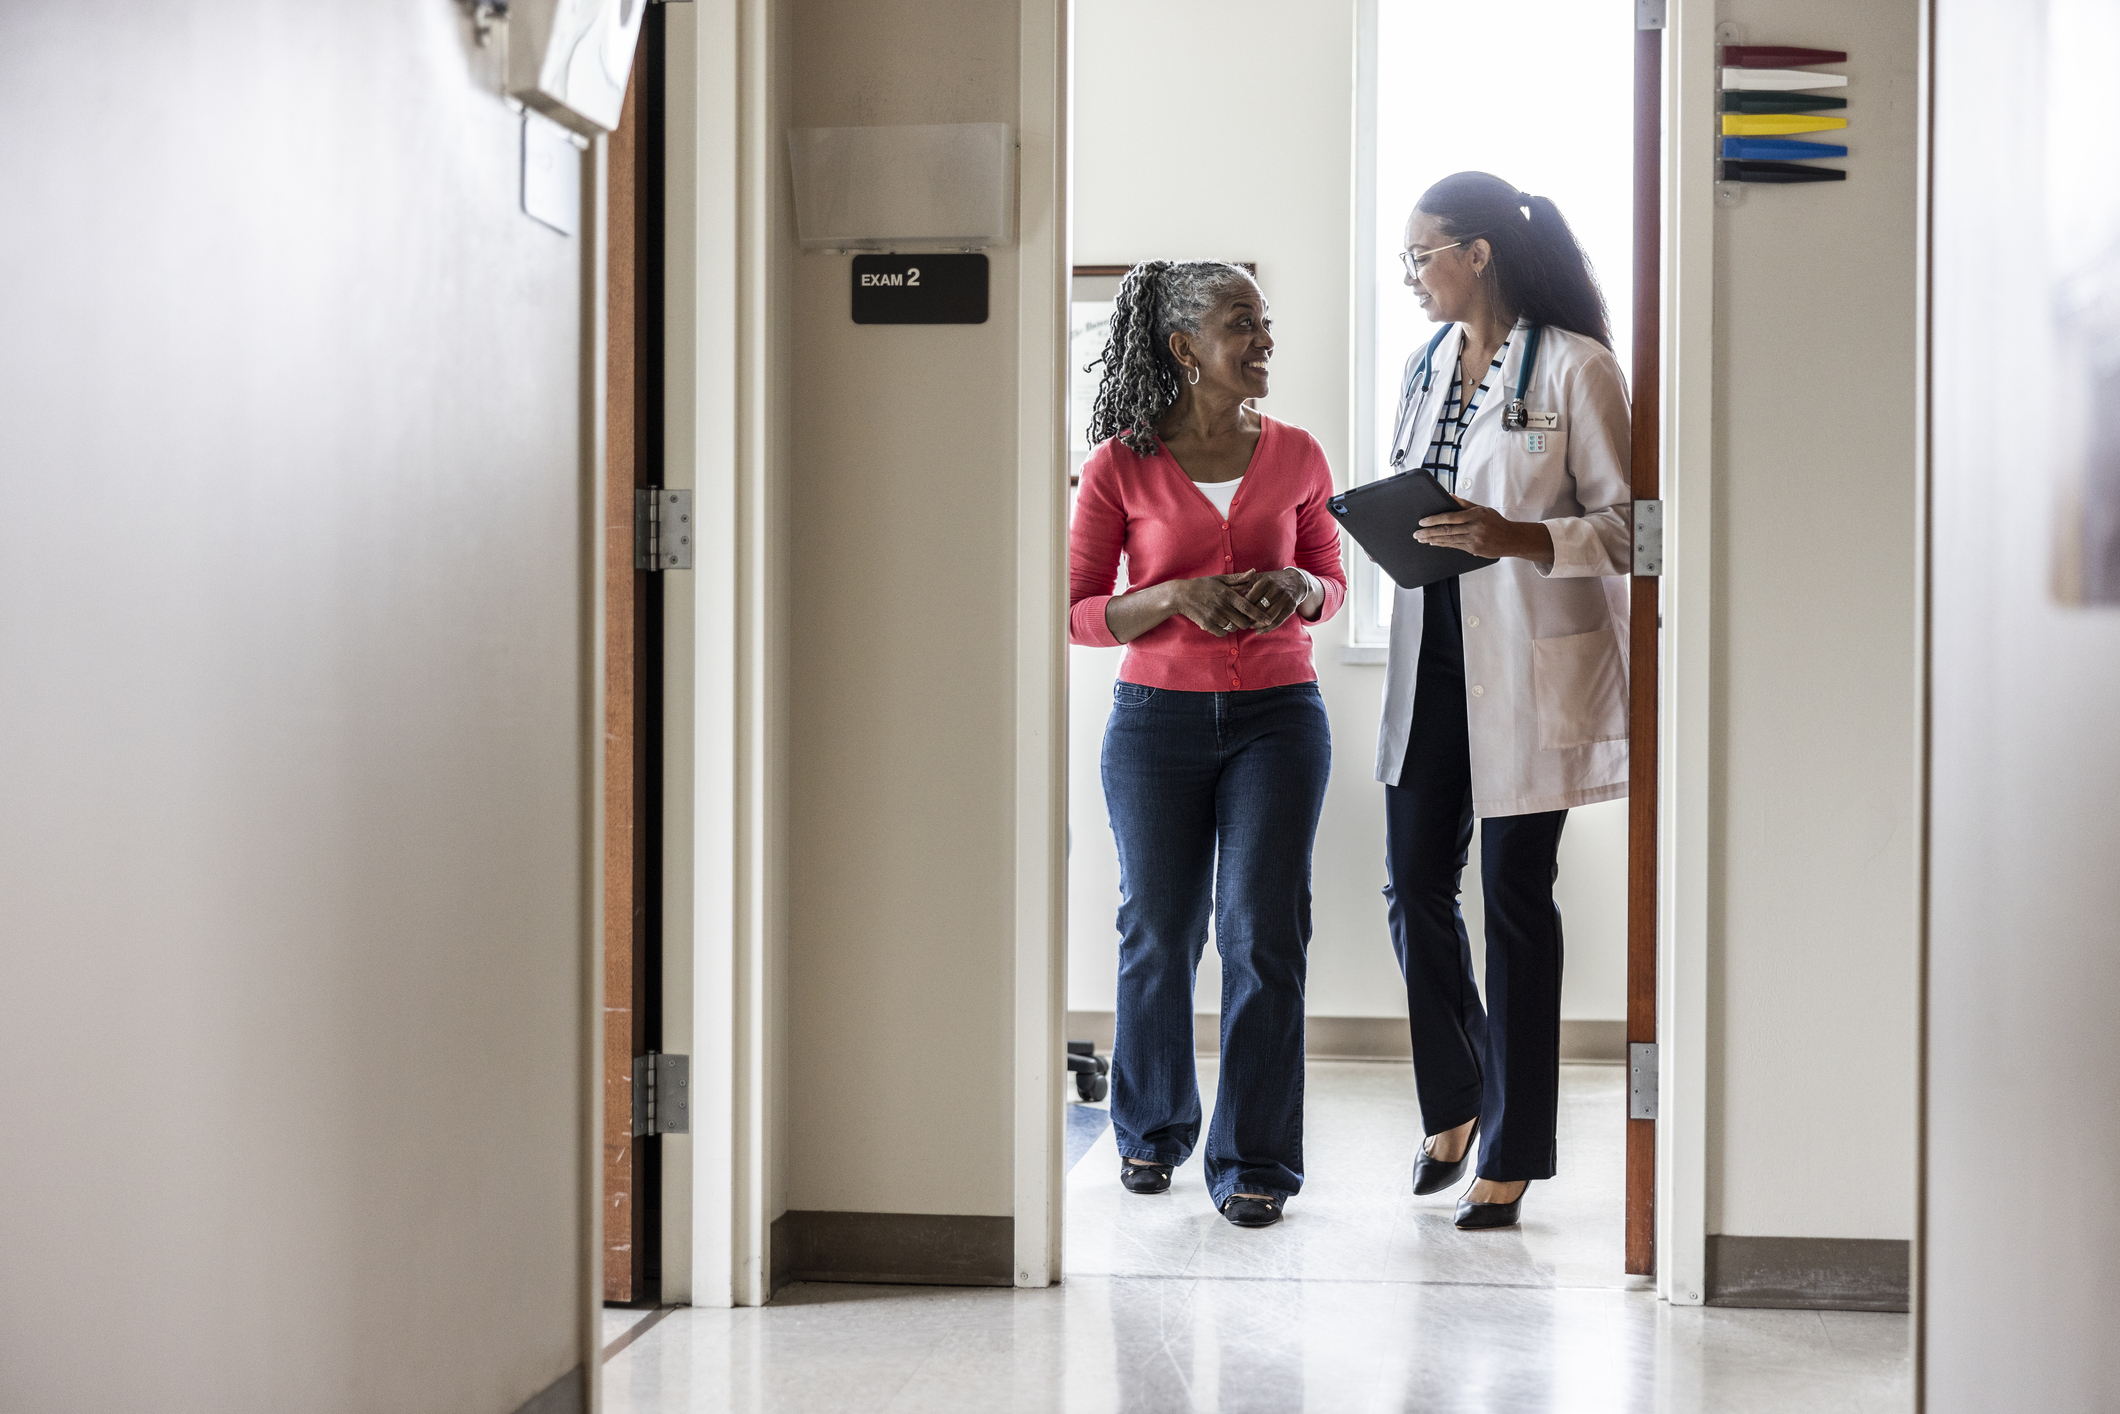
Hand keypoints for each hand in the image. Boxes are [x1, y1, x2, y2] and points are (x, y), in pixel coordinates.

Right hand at [1160, 574, 1279, 637]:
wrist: (1181, 595)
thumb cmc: (1202, 585)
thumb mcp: (1220, 579)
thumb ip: (1238, 578)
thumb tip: (1254, 572)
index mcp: (1227, 595)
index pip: (1248, 607)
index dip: (1260, 615)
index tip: (1269, 620)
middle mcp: (1222, 607)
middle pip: (1243, 622)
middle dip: (1246, 622)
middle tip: (1243, 618)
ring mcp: (1214, 617)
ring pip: (1233, 628)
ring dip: (1234, 626)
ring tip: (1229, 618)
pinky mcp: (1207, 625)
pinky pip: (1222, 633)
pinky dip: (1224, 630)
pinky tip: (1220, 623)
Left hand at [1223, 568, 1312, 631]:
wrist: (1297, 581)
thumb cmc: (1273, 580)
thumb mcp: (1260, 577)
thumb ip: (1245, 583)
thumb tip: (1230, 590)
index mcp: (1266, 581)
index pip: (1251, 597)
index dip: (1242, 606)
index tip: (1235, 611)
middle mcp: (1276, 590)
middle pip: (1259, 608)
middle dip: (1249, 616)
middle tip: (1240, 621)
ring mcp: (1284, 600)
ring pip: (1268, 616)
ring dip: (1257, 624)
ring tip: (1249, 626)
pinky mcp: (1290, 609)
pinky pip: (1277, 622)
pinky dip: (1267, 629)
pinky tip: (1258, 631)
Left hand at [1414, 496, 1554, 564]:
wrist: (1511, 539)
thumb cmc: (1497, 522)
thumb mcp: (1482, 509)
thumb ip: (1464, 504)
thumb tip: (1449, 496)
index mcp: (1475, 515)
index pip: (1450, 517)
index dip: (1434, 520)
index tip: (1423, 522)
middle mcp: (1474, 528)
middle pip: (1447, 530)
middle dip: (1429, 533)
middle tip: (1417, 534)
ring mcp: (1474, 540)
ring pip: (1449, 540)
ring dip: (1433, 540)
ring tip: (1421, 539)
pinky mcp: (1474, 550)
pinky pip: (1454, 547)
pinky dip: (1443, 544)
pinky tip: (1434, 543)